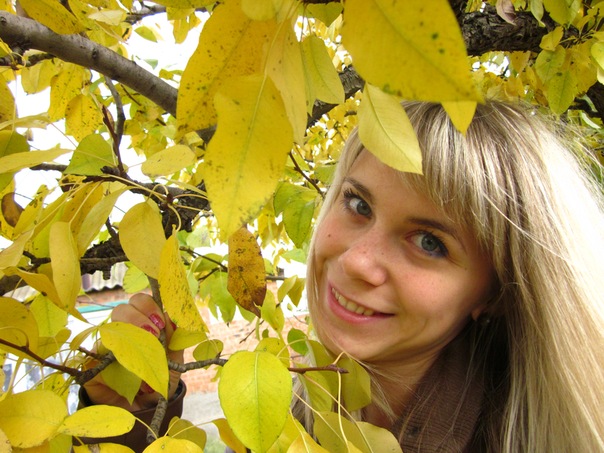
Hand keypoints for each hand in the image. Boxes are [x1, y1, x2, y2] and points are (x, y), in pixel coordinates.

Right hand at [83, 293, 183, 410]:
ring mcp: (105, 346)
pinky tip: (124, 363)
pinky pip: (96, 352)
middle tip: (153, 332)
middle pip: (122, 308)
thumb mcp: (173, 361)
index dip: (150, 306)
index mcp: (143, 324)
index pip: (141, 302)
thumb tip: (173, 318)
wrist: (142, 410)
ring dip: (126, 332)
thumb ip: (174, 340)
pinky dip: (111, 355)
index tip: (161, 321)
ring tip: (141, 345)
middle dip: (138, 314)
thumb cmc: (158, 380)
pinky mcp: (92, 364)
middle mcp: (122, 331)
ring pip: (108, 326)